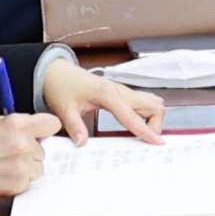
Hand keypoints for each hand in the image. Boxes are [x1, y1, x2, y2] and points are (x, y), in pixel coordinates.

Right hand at [0, 113, 51, 205]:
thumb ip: (17, 123)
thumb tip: (35, 129)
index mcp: (17, 124)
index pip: (52, 124)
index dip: (45, 131)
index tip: (40, 136)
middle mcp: (23, 143)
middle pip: (43, 150)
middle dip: (30, 153)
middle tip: (10, 156)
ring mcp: (22, 165)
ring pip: (37, 168)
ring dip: (26, 169)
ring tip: (5, 168)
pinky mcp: (20, 183)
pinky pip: (29, 182)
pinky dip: (19, 182)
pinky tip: (3, 177)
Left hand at [47, 67, 172, 141]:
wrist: (57, 72)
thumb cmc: (61, 87)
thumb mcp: (65, 109)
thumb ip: (75, 127)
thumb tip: (82, 143)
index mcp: (108, 95)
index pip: (133, 116)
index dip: (146, 131)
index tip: (157, 142)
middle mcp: (120, 91)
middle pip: (154, 106)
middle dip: (156, 125)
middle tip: (147, 140)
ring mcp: (123, 91)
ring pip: (152, 102)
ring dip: (154, 118)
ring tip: (143, 133)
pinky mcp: (122, 93)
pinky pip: (144, 102)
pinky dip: (148, 113)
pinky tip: (138, 124)